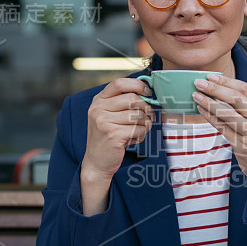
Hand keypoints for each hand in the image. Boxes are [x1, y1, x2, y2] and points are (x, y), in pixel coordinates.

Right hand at [82, 77, 154, 208]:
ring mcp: (103, 121)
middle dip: (146, 108)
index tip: (148, 92)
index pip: (119, 83)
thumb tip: (148, 92)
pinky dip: (141, 134)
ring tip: (139, 130)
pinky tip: (133, 139)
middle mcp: (98, 109)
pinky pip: (138, 129)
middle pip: (132, 98)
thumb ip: (123, 102)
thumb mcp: (109, 115)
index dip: (137, 85)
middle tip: (149, 117)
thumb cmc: (108, 137)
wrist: (97, 162)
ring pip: (138, 115)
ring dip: (145, 124)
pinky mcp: (112, 134)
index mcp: (98, 100)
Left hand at [193, 74, 246, 206]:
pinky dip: (210, 117)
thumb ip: (246, 106)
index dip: (226, 81)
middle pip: (235, 98)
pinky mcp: (242, 146)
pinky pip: (222, 128)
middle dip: (214, 89)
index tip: (210, 76)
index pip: (245, 89)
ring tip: (195, 96)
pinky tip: (201, 110)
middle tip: (198, 83)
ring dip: (208, 103)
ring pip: (226, 113)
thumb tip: (219, 90)